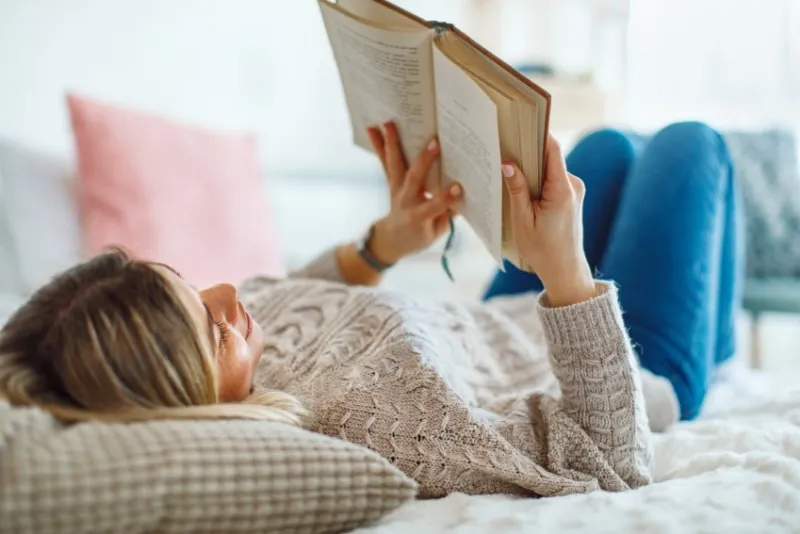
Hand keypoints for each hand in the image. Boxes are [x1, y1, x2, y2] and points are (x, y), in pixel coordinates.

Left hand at [365, 121, 461, 263]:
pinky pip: (385, 162)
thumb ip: (449, 213)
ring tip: (388, 123)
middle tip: (435, 142)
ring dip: (392, 144)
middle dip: (425, 161)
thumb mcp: (436, 231)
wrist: (392, 239)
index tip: (459, 187)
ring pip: (395, 165)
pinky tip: (372, 129)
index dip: (445, 198)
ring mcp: (396, 188)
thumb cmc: (419, 235)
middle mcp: (405, 200)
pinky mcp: (391, 181)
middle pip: (414, 179)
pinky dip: (378, 145)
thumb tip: (468, 190)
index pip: (433, 207)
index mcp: (418, 217)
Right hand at [502, 136, 594, 306]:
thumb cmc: (543, 250)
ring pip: (549, 168)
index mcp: (562, 190)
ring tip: (508, 169)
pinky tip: (520, 185)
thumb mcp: (523, 221)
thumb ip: (517, 191)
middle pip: (549, 157)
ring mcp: (573, 190)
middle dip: (527, 152)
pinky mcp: (570, 196)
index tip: (519, 125)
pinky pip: (552, 179)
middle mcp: (573, 185)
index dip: (537, 134)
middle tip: (504, 147)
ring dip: (531, 168)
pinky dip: (537, 179)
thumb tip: (508, 164)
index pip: (552, 150)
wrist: (565, 270)